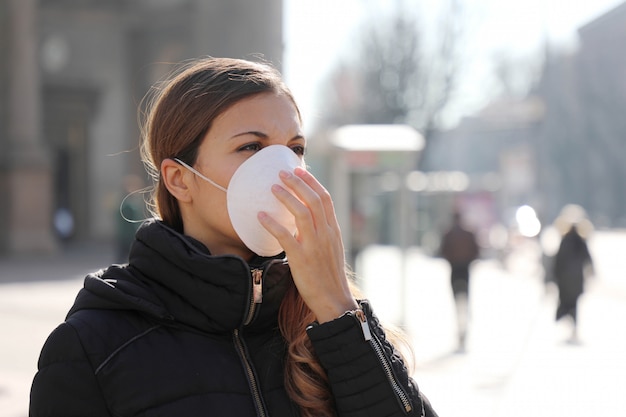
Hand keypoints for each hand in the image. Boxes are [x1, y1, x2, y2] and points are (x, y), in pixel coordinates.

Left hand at [258, 167, 357, 322]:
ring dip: (286, 198)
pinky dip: (272, 224)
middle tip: (282, 172)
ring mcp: (315, 246)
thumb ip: (322, 231)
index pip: (325, 198)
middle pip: (314, 200)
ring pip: (302, 214)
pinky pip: (285, 237)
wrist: (334, 299)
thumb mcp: (331, 248)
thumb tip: (308, 216)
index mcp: (333, 230)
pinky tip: (261, 216)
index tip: (299, 170)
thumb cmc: (329, 275)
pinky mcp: (301, 259)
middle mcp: (326, 234)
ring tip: (272, 187)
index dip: (311, 182)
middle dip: (298, 183)